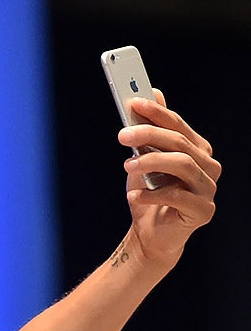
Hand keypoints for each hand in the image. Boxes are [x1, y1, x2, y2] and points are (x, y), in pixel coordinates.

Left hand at [119, 91, 218, 264]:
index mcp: (198, 150)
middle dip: (149, 135)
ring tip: (127, 165)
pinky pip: (177, 196)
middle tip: (122, 135)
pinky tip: (133, 195)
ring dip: (151, 162)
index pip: (179, 126)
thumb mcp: (145, 160)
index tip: (133, 104)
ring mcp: (208, 189)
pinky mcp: (203, 211)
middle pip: (180, 143)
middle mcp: (208, 167)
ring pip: (183, 164)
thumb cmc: (149, 195)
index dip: (157, 113)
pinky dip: (151, 194)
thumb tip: (153, 94)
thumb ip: (150, 132)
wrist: (151, 236)